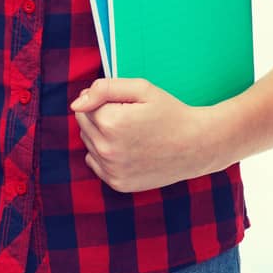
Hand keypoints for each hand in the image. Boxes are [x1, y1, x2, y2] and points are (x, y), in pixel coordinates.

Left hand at [70, 77, 219, 192]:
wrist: (196, 145)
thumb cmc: (169, 112)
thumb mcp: (141, 89)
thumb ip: (104, 89)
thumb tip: (76, 104)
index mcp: (110, 122)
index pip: (85, 105)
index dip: (105, 101)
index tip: (127, 104)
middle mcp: (107, 149)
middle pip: (83, 124)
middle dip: (100, 116)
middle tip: (130, 117)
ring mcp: (112, 170)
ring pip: (88, 143)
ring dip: (101, 134)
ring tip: (131, 132)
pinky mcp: (118, 183)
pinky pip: (95, 163)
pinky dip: (105, 154)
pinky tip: (128, 149)